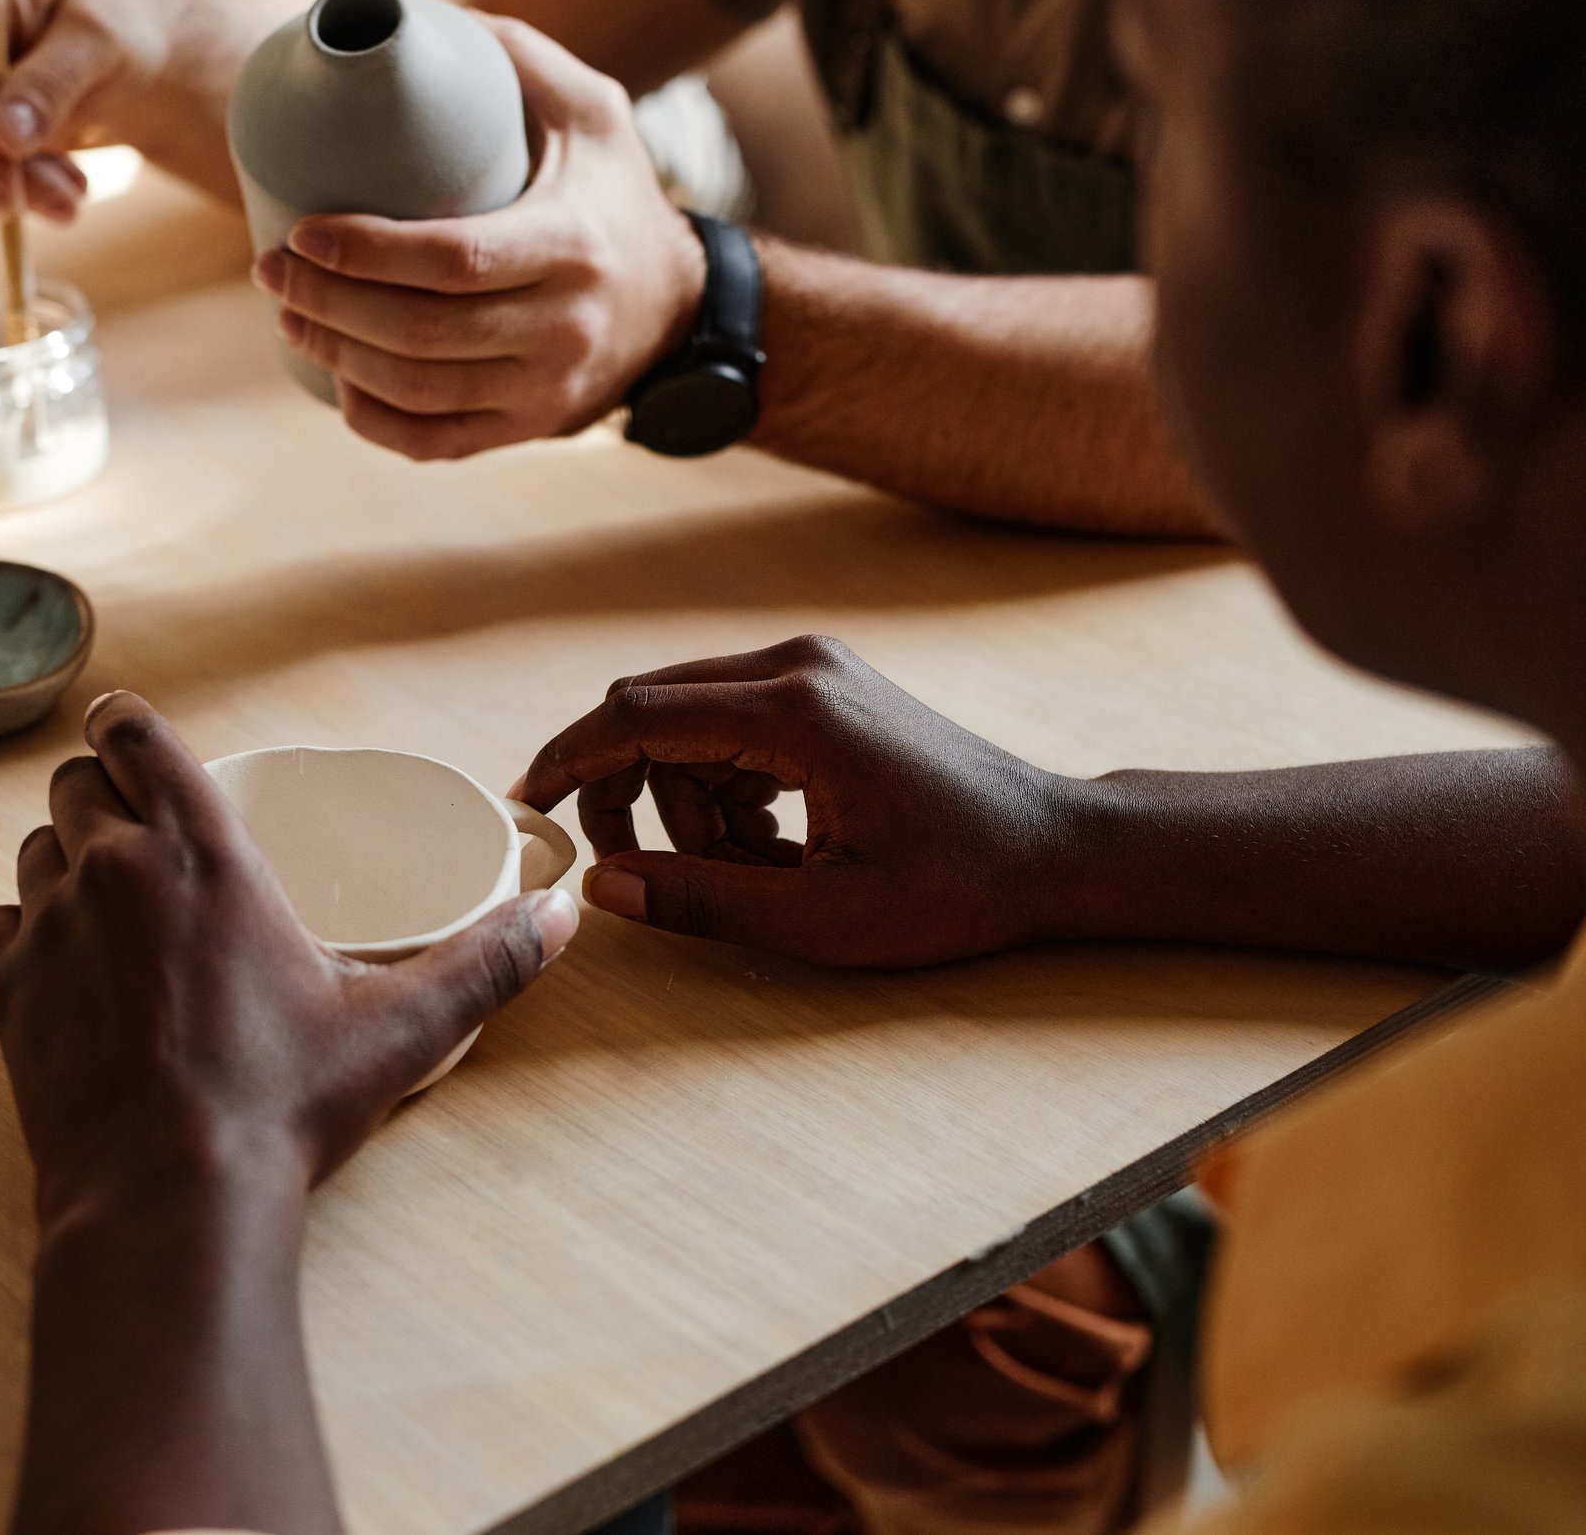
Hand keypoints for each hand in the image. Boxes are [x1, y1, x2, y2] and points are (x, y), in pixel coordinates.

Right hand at [0, 0, 241, 221]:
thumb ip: (54, 83)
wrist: (104, 54)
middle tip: (73, 196)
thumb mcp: (101, 45)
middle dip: (3, 174)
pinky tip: (46, 181)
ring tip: (70, 186)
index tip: (10, 198)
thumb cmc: (107, 35)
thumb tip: (5, 137)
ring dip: (7, 187)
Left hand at [0, 693, 578, 1229]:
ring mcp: (50, 927)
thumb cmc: (282, 1103)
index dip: (128, 725)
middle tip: (133, 829)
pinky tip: (62, 965)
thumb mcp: (401, 1028)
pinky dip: (23, 931)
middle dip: (100, 794)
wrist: (170, 1194)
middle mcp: (113, 868)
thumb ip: (485, 962)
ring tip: (105, 901)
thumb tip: (559, 917)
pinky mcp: (7, 990)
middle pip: (76, 785)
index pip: (140, 738)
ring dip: (63, 861)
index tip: (127, 731)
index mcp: (203, 852)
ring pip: (34, 850)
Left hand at [251, 16, 706, 459]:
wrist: (680, 306)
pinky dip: (374, 422)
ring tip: (288, 316)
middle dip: (326, 304)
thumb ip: (520, 57)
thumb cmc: (615, 195)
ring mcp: (547, 391)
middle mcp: (564, 329)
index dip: (366, 252)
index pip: (453, 260)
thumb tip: (414, 28)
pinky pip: (435, 443)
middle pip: (419, 331)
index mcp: (572, 246)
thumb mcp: (594, 111)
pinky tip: (338, 383)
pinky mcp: (531, 429)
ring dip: (336, 358)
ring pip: (417, 392)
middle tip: (269, 272)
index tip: (300, 231)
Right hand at [514, 637, 1080, 967]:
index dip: (568, 762)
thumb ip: (701, 898)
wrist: (1058, 850)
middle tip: (643, 871)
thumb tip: (603, 886)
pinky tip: (772, 845)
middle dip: (629, 792)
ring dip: (685, 799)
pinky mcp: (828, 685)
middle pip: (652, 709)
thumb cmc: (957, 887)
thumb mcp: (822, 919)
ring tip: (746, 872)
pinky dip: (725, 784)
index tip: (528, 808)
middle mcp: (799, 666)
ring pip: (690, 721)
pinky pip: (733, 723)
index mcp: (794, 712)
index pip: (635, 717)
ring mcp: (816, 668)